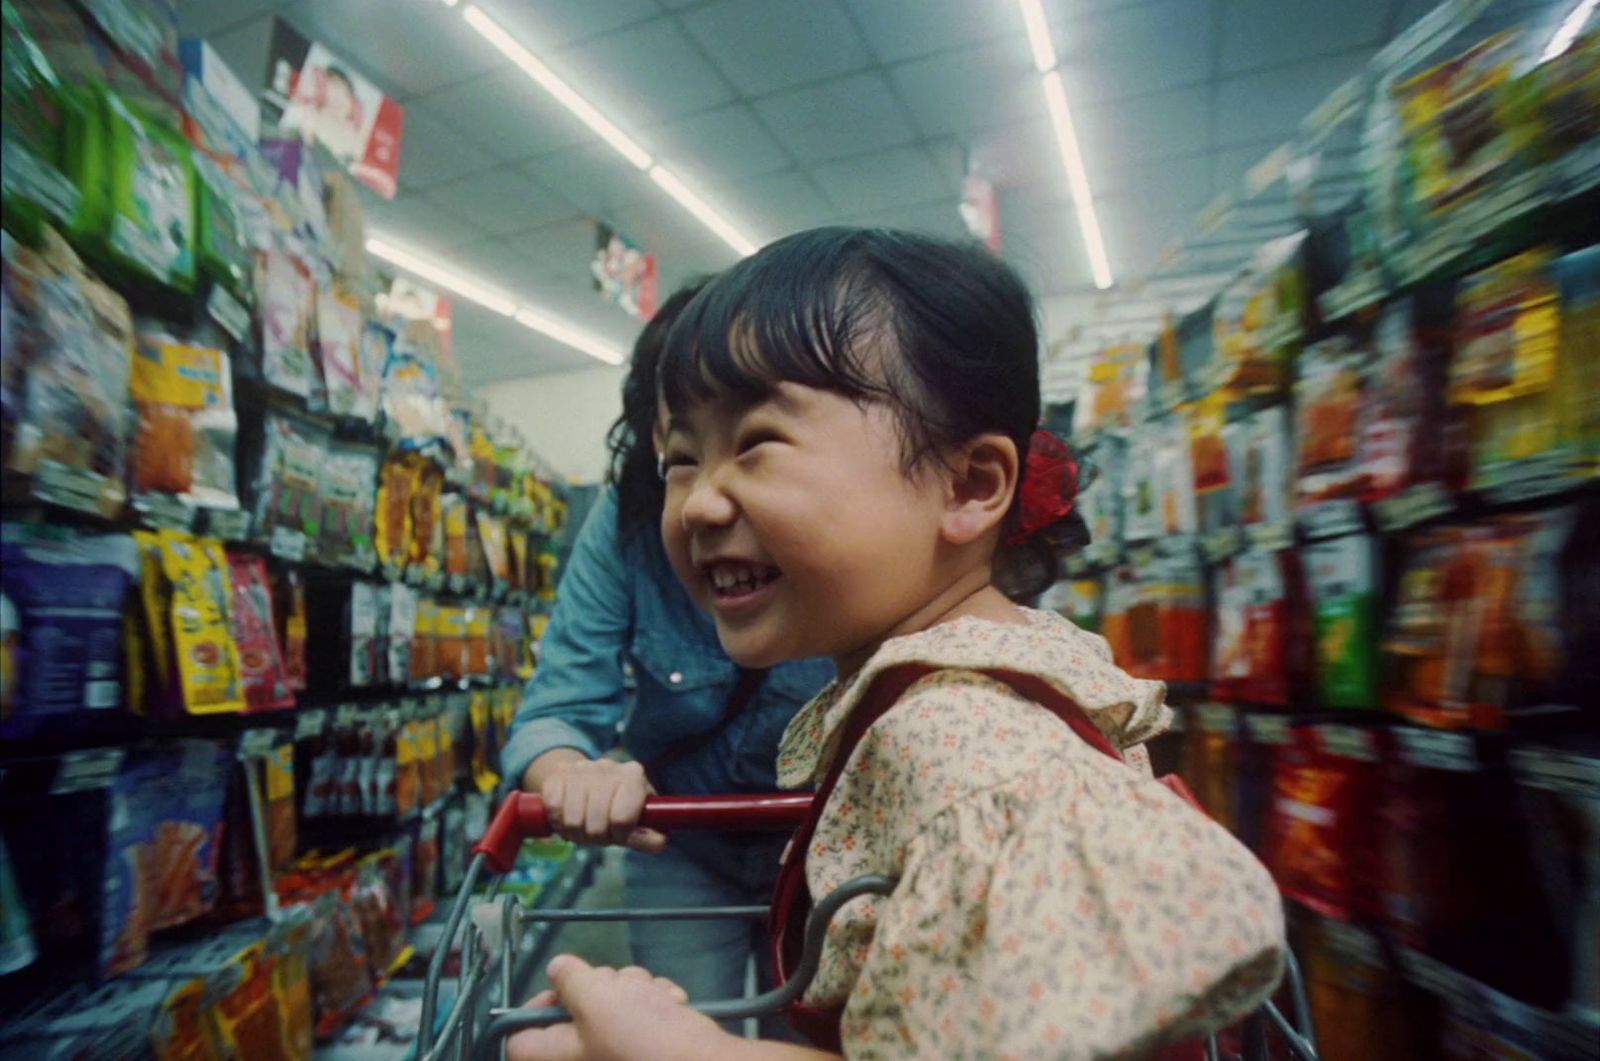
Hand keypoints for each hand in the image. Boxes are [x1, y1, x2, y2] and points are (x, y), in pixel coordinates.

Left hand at [506, 956, 728, 1060]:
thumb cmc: (641, 1039)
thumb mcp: (597, 999)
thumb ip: (571, 980)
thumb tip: (556, 968)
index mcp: (559, 1056)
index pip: (519, 1039)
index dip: (532, 1008)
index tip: (560, 986)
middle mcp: (584, 1056)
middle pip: (574, 1007)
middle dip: (602, 985)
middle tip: (619, 989)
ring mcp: (616, 1049)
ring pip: (613, 1001)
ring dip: (635, 989)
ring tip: (652, 998)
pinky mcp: (645, 1042)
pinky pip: (640, 1010)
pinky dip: (655, 1001)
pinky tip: (668, 1005)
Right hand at [540, 757, 666, 852]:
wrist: (583, 778)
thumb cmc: (616, 803)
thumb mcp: (636, 817)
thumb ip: (647, 833)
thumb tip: (660, 843)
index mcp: (632, 775)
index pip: (622, 818)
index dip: (620, 835)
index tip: (619, 835)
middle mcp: (607, 767)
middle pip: (596, 825)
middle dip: (596, 838)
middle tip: (598, 833)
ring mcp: (579, 770)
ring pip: (573, 821)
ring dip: (576, 834)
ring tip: (583, 827)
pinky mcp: (556, 776)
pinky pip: (554, 810)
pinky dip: (559, 823)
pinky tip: (567, 817)